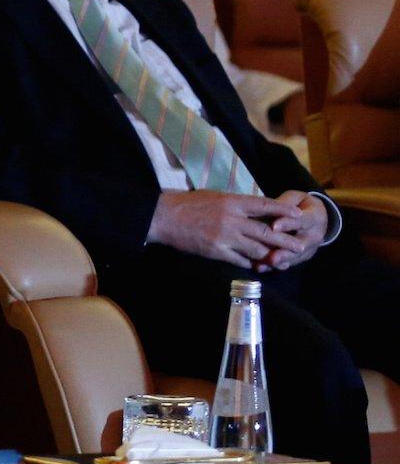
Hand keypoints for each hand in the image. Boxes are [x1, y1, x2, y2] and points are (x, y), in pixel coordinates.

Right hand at [147, 190, 300, 268]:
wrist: (163, 216)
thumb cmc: (186, 203)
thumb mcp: (213, 196)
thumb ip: (234, 203)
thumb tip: (253, 208)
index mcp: (231, 202)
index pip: (264, 205)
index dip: (283, 210)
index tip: (297, 215)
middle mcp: (232, 219)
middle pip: (266, 231)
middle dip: (285, 240)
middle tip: (300, 246)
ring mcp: (225, 236)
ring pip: (256, 249)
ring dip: (271, 256)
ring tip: (283, 261)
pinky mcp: (216, 251)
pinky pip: (240, 260)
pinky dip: (250, 263)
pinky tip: (258, 267)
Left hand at [256, 190, 329, 271]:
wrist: (318, 218)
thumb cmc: (301, 205)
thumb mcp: (296, 198)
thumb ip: (284, 203)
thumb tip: (269, 208)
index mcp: (315, 217)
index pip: (301, 221)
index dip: (288, 223)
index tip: (274, 227)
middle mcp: (314, 236)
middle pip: (300, 245)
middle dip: (284, 252)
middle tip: (271, 257)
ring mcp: (310, 249)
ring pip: (294, 257)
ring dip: (277, 262)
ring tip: (262, 265)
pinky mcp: (302, 257)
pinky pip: (289, 263)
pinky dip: (274, 266)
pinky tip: (260, 268)